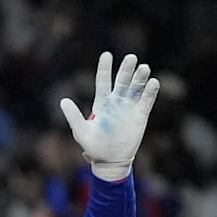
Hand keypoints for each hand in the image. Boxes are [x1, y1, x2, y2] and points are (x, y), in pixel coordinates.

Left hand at [60, 52, 159, 180]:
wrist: (110, 161)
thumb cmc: (94, 147)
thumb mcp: (81, 132)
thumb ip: (73, 116)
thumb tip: (63, 101)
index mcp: (101, 103)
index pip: (103, 81)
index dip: (105, 68)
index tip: (107, 54)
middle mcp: (116, 102)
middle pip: (122, 81)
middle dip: (127, 69)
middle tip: (131, 58)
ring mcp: (129, 108)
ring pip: (136, 88)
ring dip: (140, 78)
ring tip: (144, 68)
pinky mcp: (140, 116)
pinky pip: (146, 101)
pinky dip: (150, 92)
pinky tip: (153, 82)